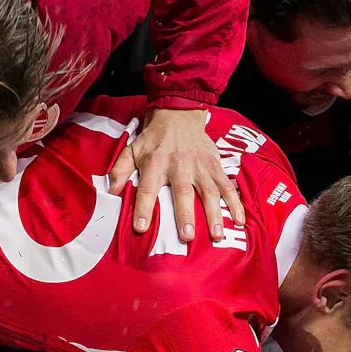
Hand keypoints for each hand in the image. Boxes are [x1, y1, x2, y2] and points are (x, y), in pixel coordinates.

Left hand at [108, 107, 247, 243]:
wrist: (178, 114)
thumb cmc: (153, 138)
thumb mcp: (132, 149)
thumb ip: (120, 169)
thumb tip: (111, 190)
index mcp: (155, 163)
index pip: (147, 188)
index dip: (143, 207)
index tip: (141, 227)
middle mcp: (178, 165)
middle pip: (182, 192)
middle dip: (185, 214)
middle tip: (187, 236)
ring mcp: (200, 166)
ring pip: (209, 191)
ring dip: (214, 213)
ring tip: (217, 235)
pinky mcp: (215, 164)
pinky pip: (227, 185)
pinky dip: (235, 202)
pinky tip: (239, 219)